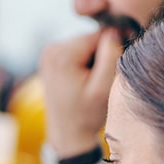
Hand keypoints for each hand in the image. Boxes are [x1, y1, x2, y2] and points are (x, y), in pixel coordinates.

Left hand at [39, 28, 122, 156]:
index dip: (111, 51)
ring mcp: (48, 52)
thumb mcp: (103, 88)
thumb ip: (111, 56)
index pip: (100, 36)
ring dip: (92, 59)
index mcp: (63, 56)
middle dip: (100, 56)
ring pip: (85, 44)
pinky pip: (76, 50)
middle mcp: (51, 49)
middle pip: (91, 39)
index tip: (109, 73)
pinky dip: (83, 62)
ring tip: (89, 83)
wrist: (67, 133)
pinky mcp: (50, 57)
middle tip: (98, 81)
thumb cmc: (87, 115)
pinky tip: (81, 80)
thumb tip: (115, 30)